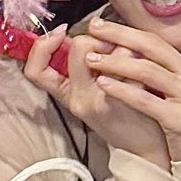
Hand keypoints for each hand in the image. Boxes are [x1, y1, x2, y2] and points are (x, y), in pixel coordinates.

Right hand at [24, 25, 168, 166]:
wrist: (145, 148)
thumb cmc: (123, 118)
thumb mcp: (91, 95)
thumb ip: (80, 68)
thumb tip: (81, 33)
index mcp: (67, 95)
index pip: (35, 69)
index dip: (42, 45)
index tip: (61, 31)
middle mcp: (78, 98)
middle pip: (77, 47)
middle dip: (97, 37)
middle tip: (112, 46)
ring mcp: (98, 99)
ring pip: (106, 51)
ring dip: (122, 46)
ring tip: (133, 57)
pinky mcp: (120, 100)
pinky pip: (127, 61)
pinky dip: (138, 57)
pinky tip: (145, 68)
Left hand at [81, 19, 180, 160]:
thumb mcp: (178, 91)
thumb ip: (161, 71)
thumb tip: (126, 51)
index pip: (156, 41)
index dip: (127, 31)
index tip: (101, 25)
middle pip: (152, 47)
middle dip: (119, 35)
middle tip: (94, 29)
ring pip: (147, 70)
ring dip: (115, 62)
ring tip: (92, 59)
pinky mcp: (180, 119)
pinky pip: (145, 100)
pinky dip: (122, 90)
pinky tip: (103, 84)